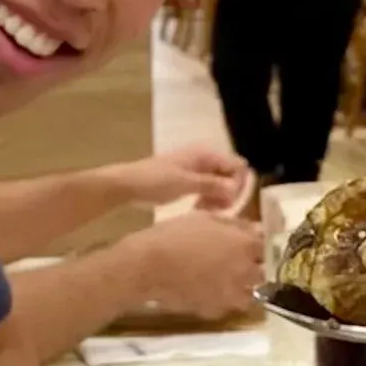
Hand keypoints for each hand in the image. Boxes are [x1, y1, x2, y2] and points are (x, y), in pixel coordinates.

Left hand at [115, 146, 250, 211]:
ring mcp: (196, 169)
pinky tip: (199, 210)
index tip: (229, 203)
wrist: (127, 184)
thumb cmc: (155, 181)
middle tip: (218, 210)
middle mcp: (204, 159)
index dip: (238, 185)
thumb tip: (236, 189)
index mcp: (205, 154)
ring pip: (219, 184)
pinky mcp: (188, 180)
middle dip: (228, 193)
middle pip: (230, 175)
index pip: (237, 166)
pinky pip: (207, 188)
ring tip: (207, 212)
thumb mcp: (185, 183)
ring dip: (218, 198)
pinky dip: (208, 198)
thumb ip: (212, 185)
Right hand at [132, 212, 264, 316]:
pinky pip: (226, 307)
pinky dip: (222, 301)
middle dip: (255, 269)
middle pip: (262, 274)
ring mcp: (230, 295)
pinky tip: (207, 292)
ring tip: (226, 282)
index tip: (251, 244)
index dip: (259, 246)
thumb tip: (255, 228)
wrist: (147, 267)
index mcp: (244, 245)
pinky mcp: (214, 311)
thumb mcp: (205, 217)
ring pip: (249, 296)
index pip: (267, 247)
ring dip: (243, 289)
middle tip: (238, 263)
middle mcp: (244, 272)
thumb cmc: (174, 234)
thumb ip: (235, 224)